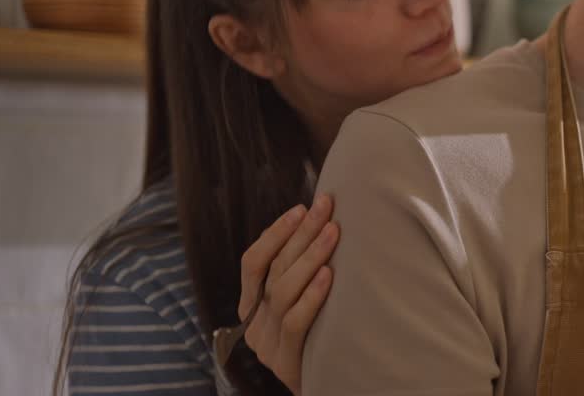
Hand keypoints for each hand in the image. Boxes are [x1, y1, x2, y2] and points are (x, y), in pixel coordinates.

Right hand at [238, 193, 338, 394]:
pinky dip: (312, 296)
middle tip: (325, 206)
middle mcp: (254, 323)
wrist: (324, 387)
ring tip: (332, 231)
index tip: (301, 207)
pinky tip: (329, 274)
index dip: (275, 233)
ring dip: (309, 257)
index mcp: (251, 307)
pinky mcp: (285, 361)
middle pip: (274, 270)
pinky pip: (295, 322)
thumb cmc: (316, 338)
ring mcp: (267, 344)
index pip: (253, 263)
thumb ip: (298, 276)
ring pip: (282, 292)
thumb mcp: (300, 305)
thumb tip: (321, 225)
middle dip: (300, 234)